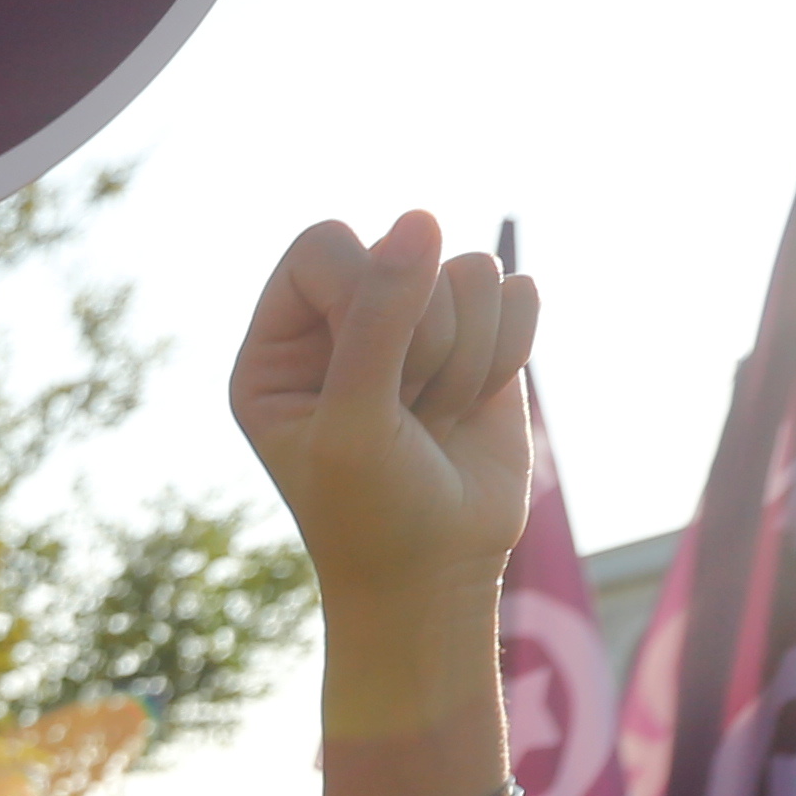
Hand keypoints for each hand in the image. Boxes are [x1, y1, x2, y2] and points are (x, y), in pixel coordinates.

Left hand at [227, 214, 534, 605]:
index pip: (324, 245)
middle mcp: (341, 323)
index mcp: (278, 344)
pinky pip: (518, 294)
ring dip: (466, 358)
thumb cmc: (371, 513)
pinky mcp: (480, 337)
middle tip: (405, 414)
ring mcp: (415, 325)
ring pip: (471, 271)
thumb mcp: (356, 422)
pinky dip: (508, 354)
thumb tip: (420, 219)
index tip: (372, 362)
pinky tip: (474, 406)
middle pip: (406, 252)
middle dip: (424, 340)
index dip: (363, 287)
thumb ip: (377, 319)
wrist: (435, 576)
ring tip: (434, 418)